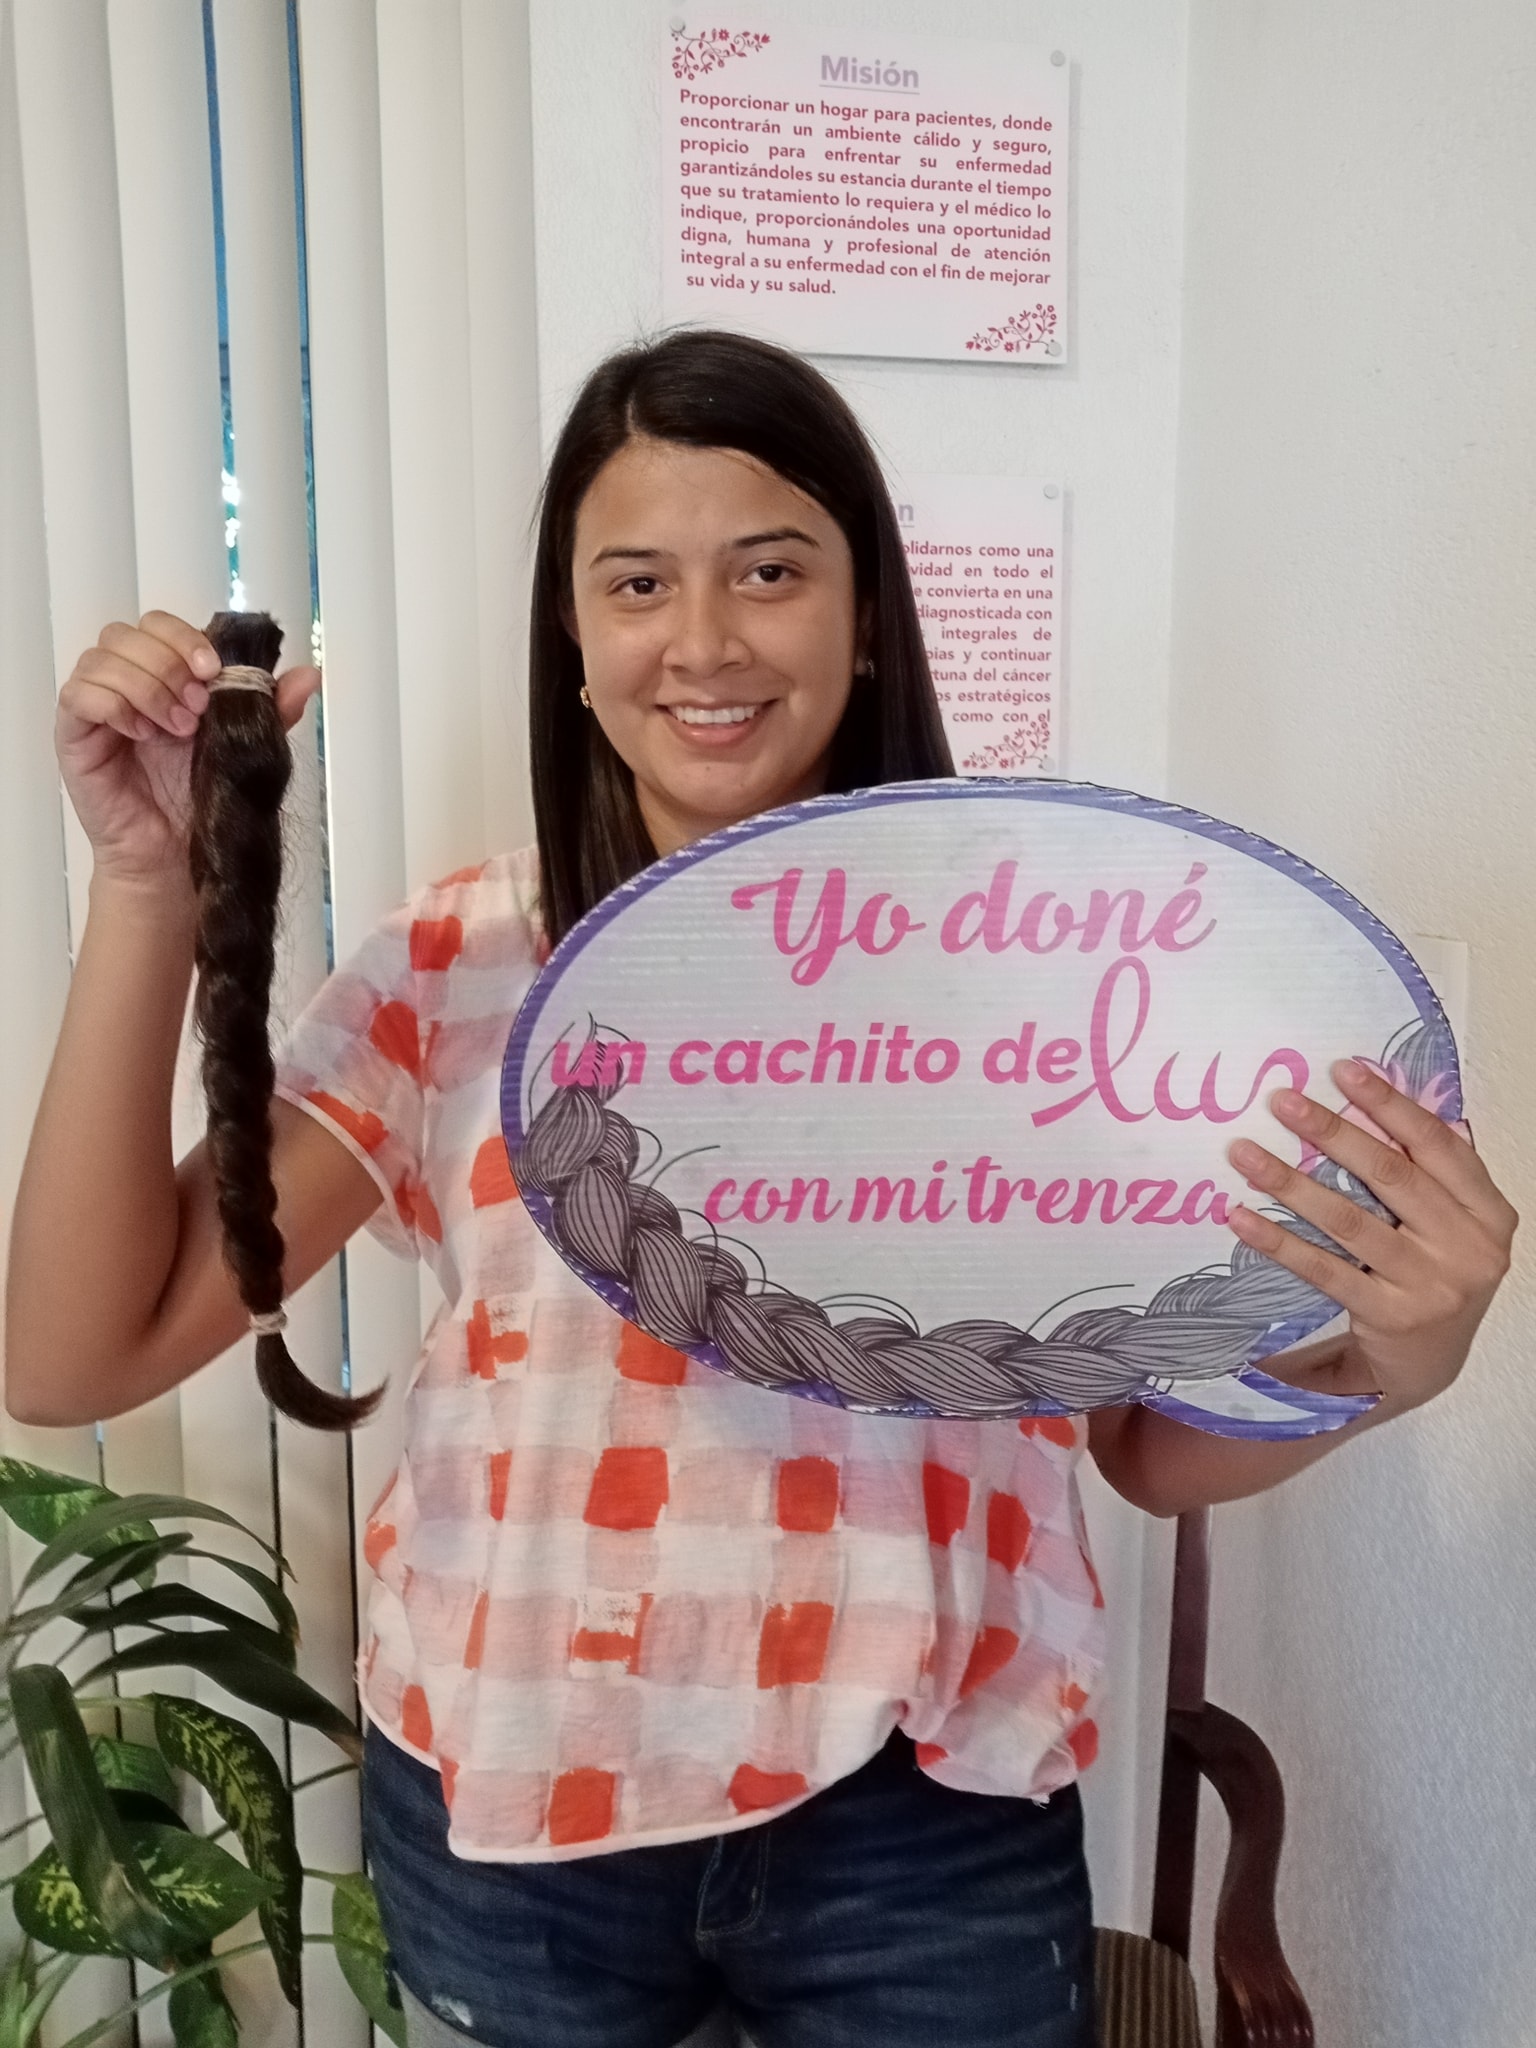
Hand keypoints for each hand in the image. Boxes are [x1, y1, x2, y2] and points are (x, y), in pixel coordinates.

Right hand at [56, 610, 321, 889]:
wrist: (177, 855)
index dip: (185, 638)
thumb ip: (271, 707)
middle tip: (196, 708)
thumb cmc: (202, 801)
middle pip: (126, 633)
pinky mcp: (74, 735)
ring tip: (175, 728)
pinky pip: (77, 696)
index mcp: (164, 677)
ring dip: (146, 685)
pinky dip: (113, 705)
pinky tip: (141, 734)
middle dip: (168, 662)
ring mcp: (98, 707)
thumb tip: (309, 675)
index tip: (214, 671)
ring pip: (100, 657)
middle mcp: (127, 684)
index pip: (159, 625)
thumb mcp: (245, 744)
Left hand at [1226, 1060, 1517, 1414]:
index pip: (1437, 1144)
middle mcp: (1470, 1247)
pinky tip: (1242, 1217)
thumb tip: (1375, 1104)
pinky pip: (1324, 1270)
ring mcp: (1432, 1286)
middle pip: (1390, 1175)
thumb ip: (1429, 1172)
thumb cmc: (1434, 1273)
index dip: (1390, 1104)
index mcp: (1489, 1212)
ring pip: (1350, 1221)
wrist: (1429, 1364)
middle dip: (1332, 1132)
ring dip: (1291, 1182)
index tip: (1342, 1070)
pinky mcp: (1390, 1317)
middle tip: (1282, 1101)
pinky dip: (1280, 1242)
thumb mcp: (1451, 1223)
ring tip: (1245, 1153)